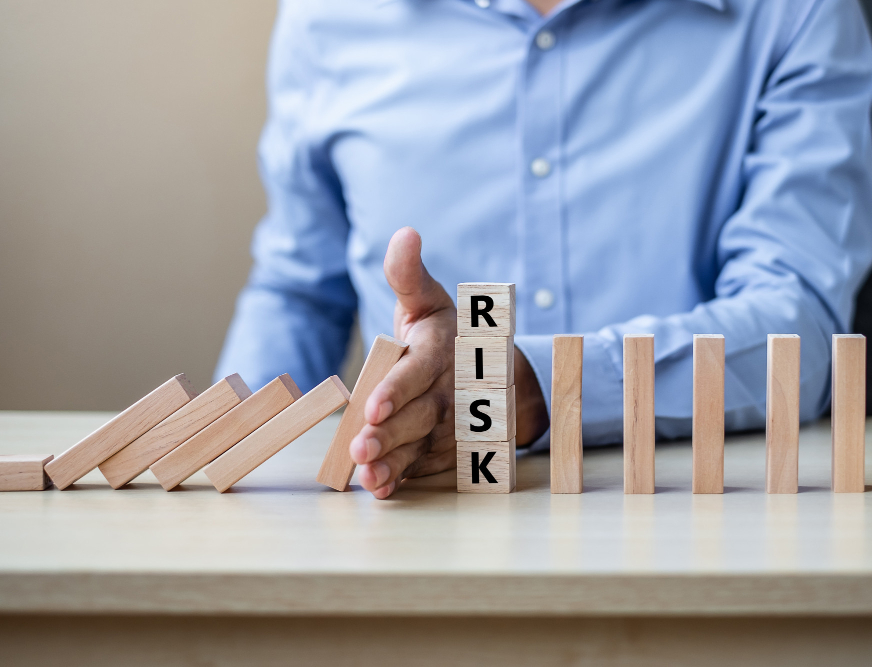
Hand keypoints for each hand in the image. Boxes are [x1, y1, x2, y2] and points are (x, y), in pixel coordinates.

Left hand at [350, 227, 549, 498]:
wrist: (493, 374)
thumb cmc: (448, 334)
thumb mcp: (429, 301)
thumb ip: (408, 275)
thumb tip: (405, 234)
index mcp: (438, 354)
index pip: (416, 373)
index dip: (396, 390)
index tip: (375, 407)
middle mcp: (446, 392)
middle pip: (417, 416)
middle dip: (390, 434)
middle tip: (361, 447)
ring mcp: (447, 425)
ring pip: (419, 446)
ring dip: (393, 462)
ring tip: (367, 475)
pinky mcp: (442, 449)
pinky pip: (422, 466)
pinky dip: (402, 478)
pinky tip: (380, 489)